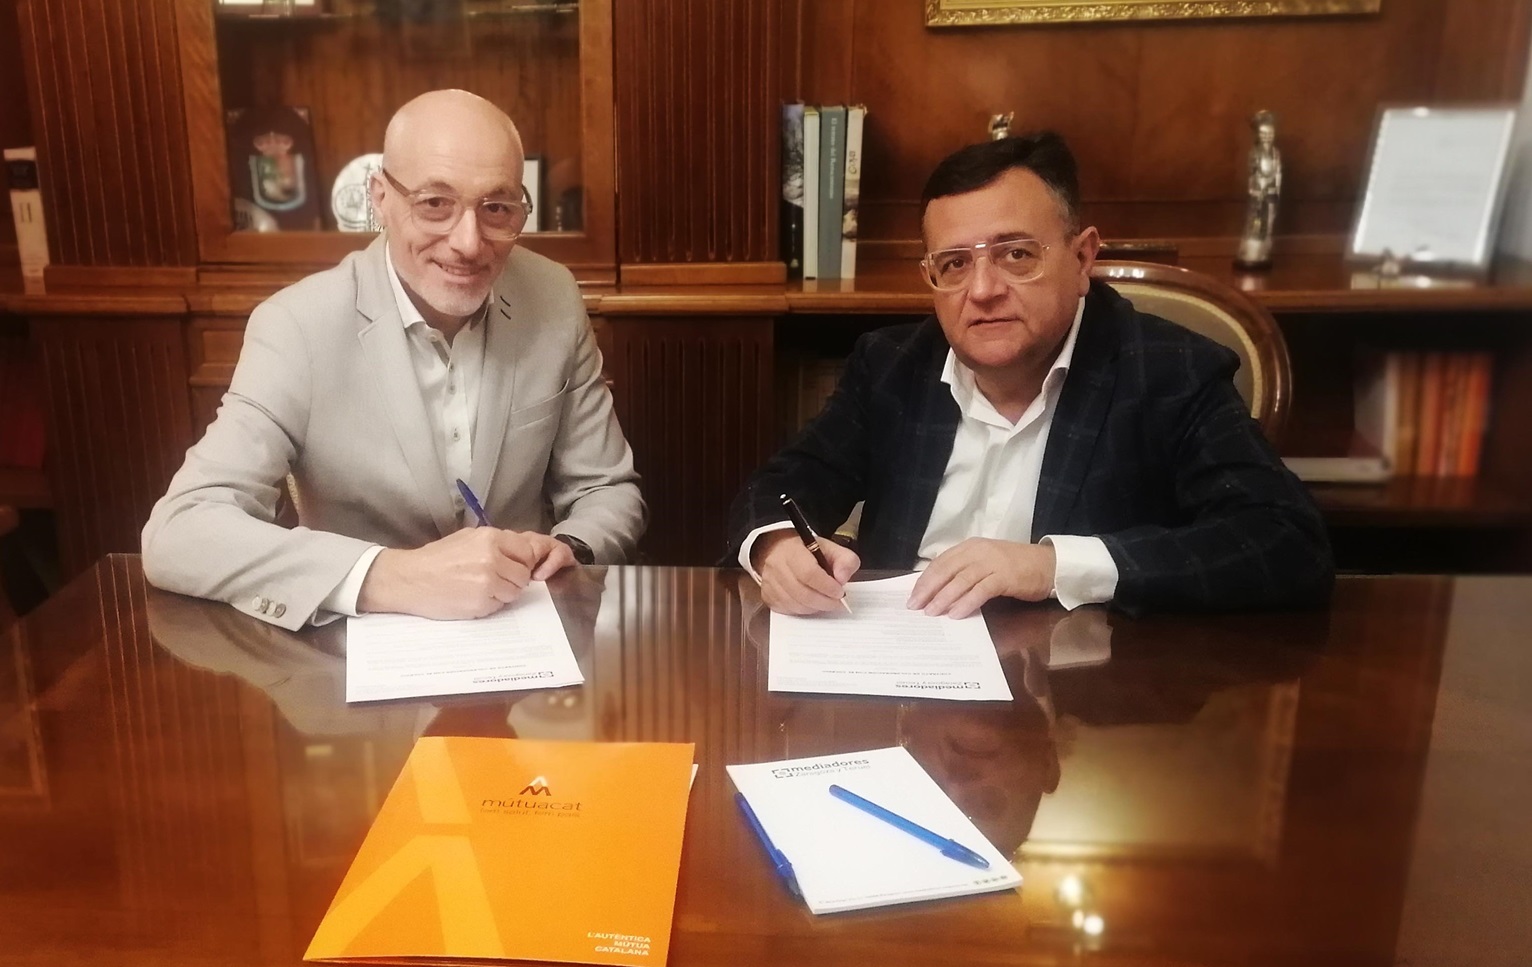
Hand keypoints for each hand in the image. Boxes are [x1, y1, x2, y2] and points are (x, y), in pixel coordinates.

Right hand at [359, 527, 550, 618]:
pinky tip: (473, 597)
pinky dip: (490, 604)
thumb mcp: (468, 538)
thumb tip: (520, 552)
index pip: (527, 552)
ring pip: (514, 592)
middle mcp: (492, 559)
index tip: (514, 566)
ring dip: (503, 593)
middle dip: (513, 579)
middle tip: (496, 580)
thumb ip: (496, 543)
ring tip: (481, 589)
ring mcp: (488, 582)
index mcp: (490, 538)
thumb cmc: (436, 558)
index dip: (522, 562)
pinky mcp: (481, 603)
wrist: (409, 579)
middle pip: (523, 575)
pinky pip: (499, 606)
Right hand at [753, 529, 860, 614]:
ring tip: (826, 602)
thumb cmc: (806, 550)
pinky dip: (803, 611)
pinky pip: (787, 610)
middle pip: (802, 593)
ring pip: (794, 605)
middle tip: (837, 602)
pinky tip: (811, 604)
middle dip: (824, 602)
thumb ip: (845, 560)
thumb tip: (842, 579)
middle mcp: (777, 566)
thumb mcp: (831, 548)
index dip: (827, 586)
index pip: (809, 573)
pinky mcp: (767, 596)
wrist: (778, 549)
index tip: (840, 592)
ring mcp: (770, 583)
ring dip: (815, 608)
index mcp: (793, 551)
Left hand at [908, 539, 1055, 618]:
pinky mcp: (1005, 577)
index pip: (940, 562)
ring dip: (943, 598)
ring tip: (931, 613)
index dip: (925, 580)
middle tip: (915, 606)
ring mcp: (992, 563)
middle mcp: (978, 551)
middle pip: (946, 570)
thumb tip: (939, 590)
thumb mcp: (986, 562)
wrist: (1049, 565)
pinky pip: (980, 591)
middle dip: (928, 589)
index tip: (912, 596)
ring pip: (961, 581)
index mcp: (970, 547)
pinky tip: (956, 614)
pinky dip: (966, 603)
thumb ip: (965, 571)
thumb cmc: (1016, 566)